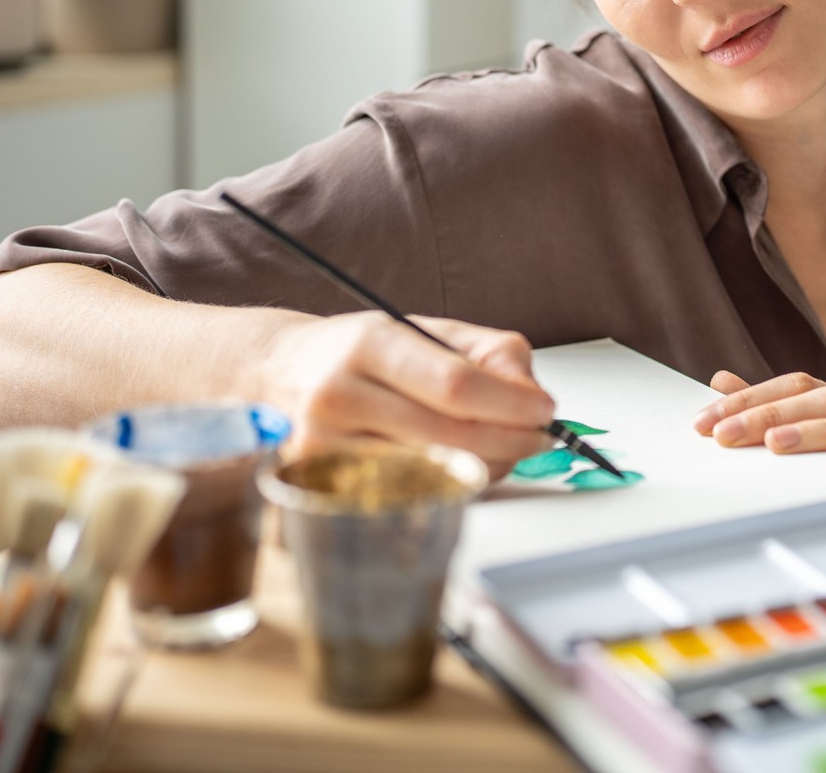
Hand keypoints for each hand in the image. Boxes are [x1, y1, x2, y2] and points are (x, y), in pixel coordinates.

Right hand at [261, 311, 555, 477]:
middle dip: (510, 441)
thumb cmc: (363, 354)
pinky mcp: (319, 485)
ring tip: (502, 449)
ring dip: (485, 466)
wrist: (280, 373)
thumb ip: (491, 354)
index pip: (455, 385)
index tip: (545, 410)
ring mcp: (323, 445)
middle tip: (539, 437)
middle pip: (449, 434)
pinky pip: (405, 494)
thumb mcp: (428, 330)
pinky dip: (447, 484)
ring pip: (431, 471)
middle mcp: (339, 394)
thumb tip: (531, 396)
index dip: (510, 403)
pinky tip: (460, 466)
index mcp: (370, 344)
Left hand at [692, 371, 825, 472]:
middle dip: (768, 416)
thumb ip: (768, 408)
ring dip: (816, 431)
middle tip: (725, 435)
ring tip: (776, 445)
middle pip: (818, 400)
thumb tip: (721, 381)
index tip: (705, 424)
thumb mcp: (808, 430)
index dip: (747, 401)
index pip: (789, 387)